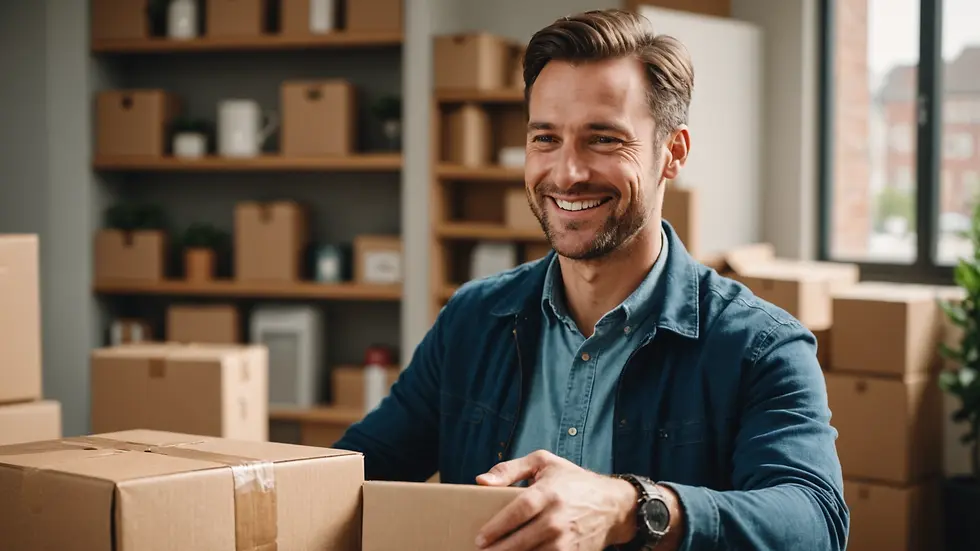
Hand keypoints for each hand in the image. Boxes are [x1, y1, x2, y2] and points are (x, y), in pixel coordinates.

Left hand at [474, 450, 637, 550]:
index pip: (519, 511)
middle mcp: (558, 518)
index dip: (497, 527)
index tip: (480, 538)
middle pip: (522, 540)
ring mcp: (567, 540)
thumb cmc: (573, 481)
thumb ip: (510, 469)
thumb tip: (481, 481)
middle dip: (499, 550)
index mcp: (549, 493)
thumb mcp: (543, 463)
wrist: (613, 505)